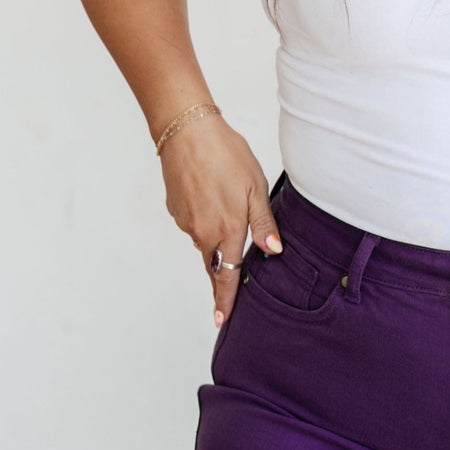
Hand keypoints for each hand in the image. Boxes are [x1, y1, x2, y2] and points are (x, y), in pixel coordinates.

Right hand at [157, 116, 283, 325]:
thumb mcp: (256, 187)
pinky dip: (204, 218)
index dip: (225, 300)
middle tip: (226, 289)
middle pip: (214, 264)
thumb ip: (264, 223)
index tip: (221, 320)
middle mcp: (202, 232)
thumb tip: (274, 251)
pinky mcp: (175, 209)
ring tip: (228, 210)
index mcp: (227, 230)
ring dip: (216, 238)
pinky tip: (211, 196)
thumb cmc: (225, 154)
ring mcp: (186, 221)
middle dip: (221, 277)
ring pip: (205, 242)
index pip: (227, 276)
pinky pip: (194, 223)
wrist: (186, 130)